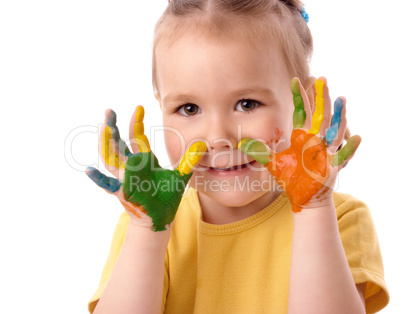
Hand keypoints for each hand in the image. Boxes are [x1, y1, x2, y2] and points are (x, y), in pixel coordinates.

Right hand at [85, 106, 206, 230]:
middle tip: (109, 111)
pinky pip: (107, 184)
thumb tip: (203, 145)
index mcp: (143, 160)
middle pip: (118, 144)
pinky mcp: (122, 192)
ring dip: (106, 144)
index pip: (136, 137)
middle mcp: (131, 166)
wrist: (159, 219)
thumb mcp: (179, 176)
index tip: (139, 108)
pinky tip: (89, 170)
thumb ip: (189, 161)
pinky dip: (97, 178)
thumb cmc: (166, 197)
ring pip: (111, 158)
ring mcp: (124, 178)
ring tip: (103, 128)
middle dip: (113, 127)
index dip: (136, 122)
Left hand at [238, 77, 360, 212]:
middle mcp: (316, 140)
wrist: (304, 196)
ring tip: (342, 98)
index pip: (301, 112)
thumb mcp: (273, 162)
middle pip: (320, 114)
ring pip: (334, 129)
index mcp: (302, 136)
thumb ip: (259, 151)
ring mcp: (326, 151)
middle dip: (321, 97)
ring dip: (339, 115)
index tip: (295, 80)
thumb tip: (240, 143)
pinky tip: (357, 137)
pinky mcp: (332, 166)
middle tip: (321, 78)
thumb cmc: (291, 177)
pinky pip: (343, 155)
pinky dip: (351, 147)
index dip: (299, 97)